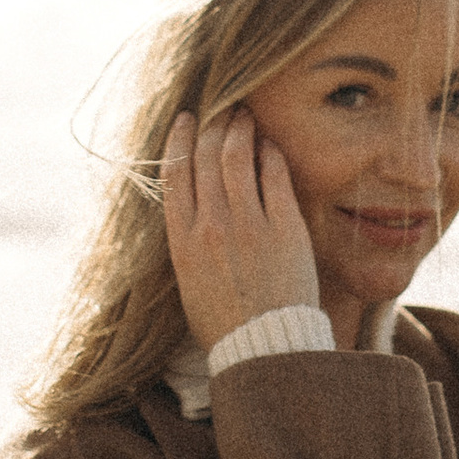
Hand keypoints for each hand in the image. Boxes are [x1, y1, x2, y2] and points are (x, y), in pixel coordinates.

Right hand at [161, 108, 321, 352]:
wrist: (266, 349)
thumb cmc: (226, 323)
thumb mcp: (190, 282)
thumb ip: (189, 240)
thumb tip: (192, 206)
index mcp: (182, 241)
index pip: (174, 172)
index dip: (179, 138)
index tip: (186, 119)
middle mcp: (210, 225)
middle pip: (205, 155)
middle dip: (213, 123)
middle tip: (223, 108)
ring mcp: (248, 224)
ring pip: (237, 156)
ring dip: (240, 128)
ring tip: (246, 116)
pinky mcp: (284, 226)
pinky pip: (274, 174)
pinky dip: (270, 153)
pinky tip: (271, 144)